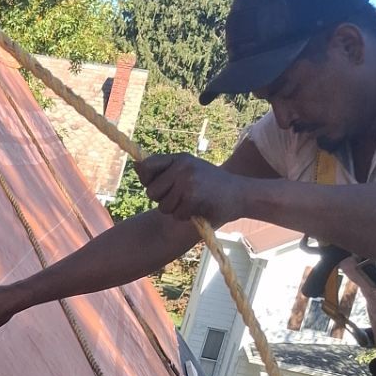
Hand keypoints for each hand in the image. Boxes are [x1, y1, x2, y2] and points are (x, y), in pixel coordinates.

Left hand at [135, 153, 249, 226]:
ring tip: (192, 203)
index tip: (160, 186)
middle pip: (151, 192)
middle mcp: (182, 166)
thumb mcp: (187, 172)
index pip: (147, 166)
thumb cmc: (210, 186)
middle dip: (163, 200)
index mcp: (179, 158)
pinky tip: (199, 209)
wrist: (240, 194)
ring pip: (163, 206)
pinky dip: (186, 216)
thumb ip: (162, 171)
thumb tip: (135, 165)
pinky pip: (177, 214)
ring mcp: (187, 180)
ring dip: (175, 211)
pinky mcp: (193, 196)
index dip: (147, 180)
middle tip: (181, 198)